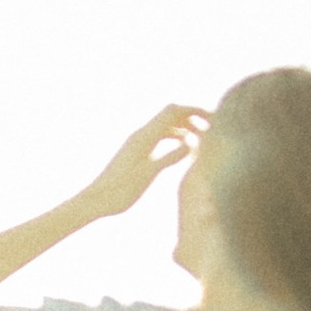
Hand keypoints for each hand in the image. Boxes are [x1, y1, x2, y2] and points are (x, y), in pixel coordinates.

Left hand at [80, 105, 206, 220]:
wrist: (97, 200)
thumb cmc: (121, 190)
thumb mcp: (149, 173)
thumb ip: (170, 157)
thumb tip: (191, 143)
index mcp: (144, 136)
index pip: (172, 111)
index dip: (194, 110)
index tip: (213, 119)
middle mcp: (141, 135)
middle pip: (170, 114)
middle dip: (192, 116)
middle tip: (212, 129)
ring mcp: (138, 142)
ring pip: (165, 126)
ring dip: (184, 127)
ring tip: (202, 139)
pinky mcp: (136, 152)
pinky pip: (159, 137)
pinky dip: (174, 137)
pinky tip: (184, 148)